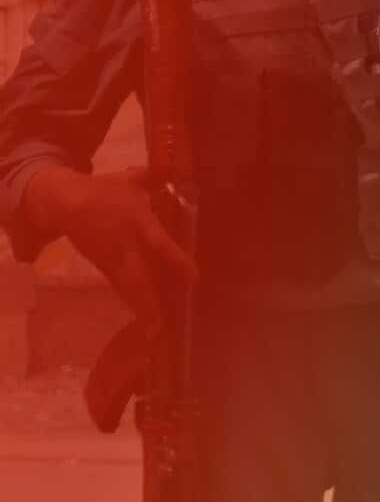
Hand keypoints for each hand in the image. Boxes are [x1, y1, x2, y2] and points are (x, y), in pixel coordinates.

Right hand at [24, 167, 196, 333]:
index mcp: (139, 223)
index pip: (161, 245)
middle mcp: (126, 247)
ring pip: (128, 288)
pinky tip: (146, 319)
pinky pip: (121, 287)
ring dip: (141, 310)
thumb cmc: (103, 190)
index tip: (194, 278)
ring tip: (155, 333)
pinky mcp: (104, 267)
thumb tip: (175, 168)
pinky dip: (134, 302)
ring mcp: (113, 260)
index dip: (177, 261)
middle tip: (160, 328)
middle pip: (138, 279)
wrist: (63, 202)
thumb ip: (155, 176)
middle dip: (148, 304)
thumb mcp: (130, 180)